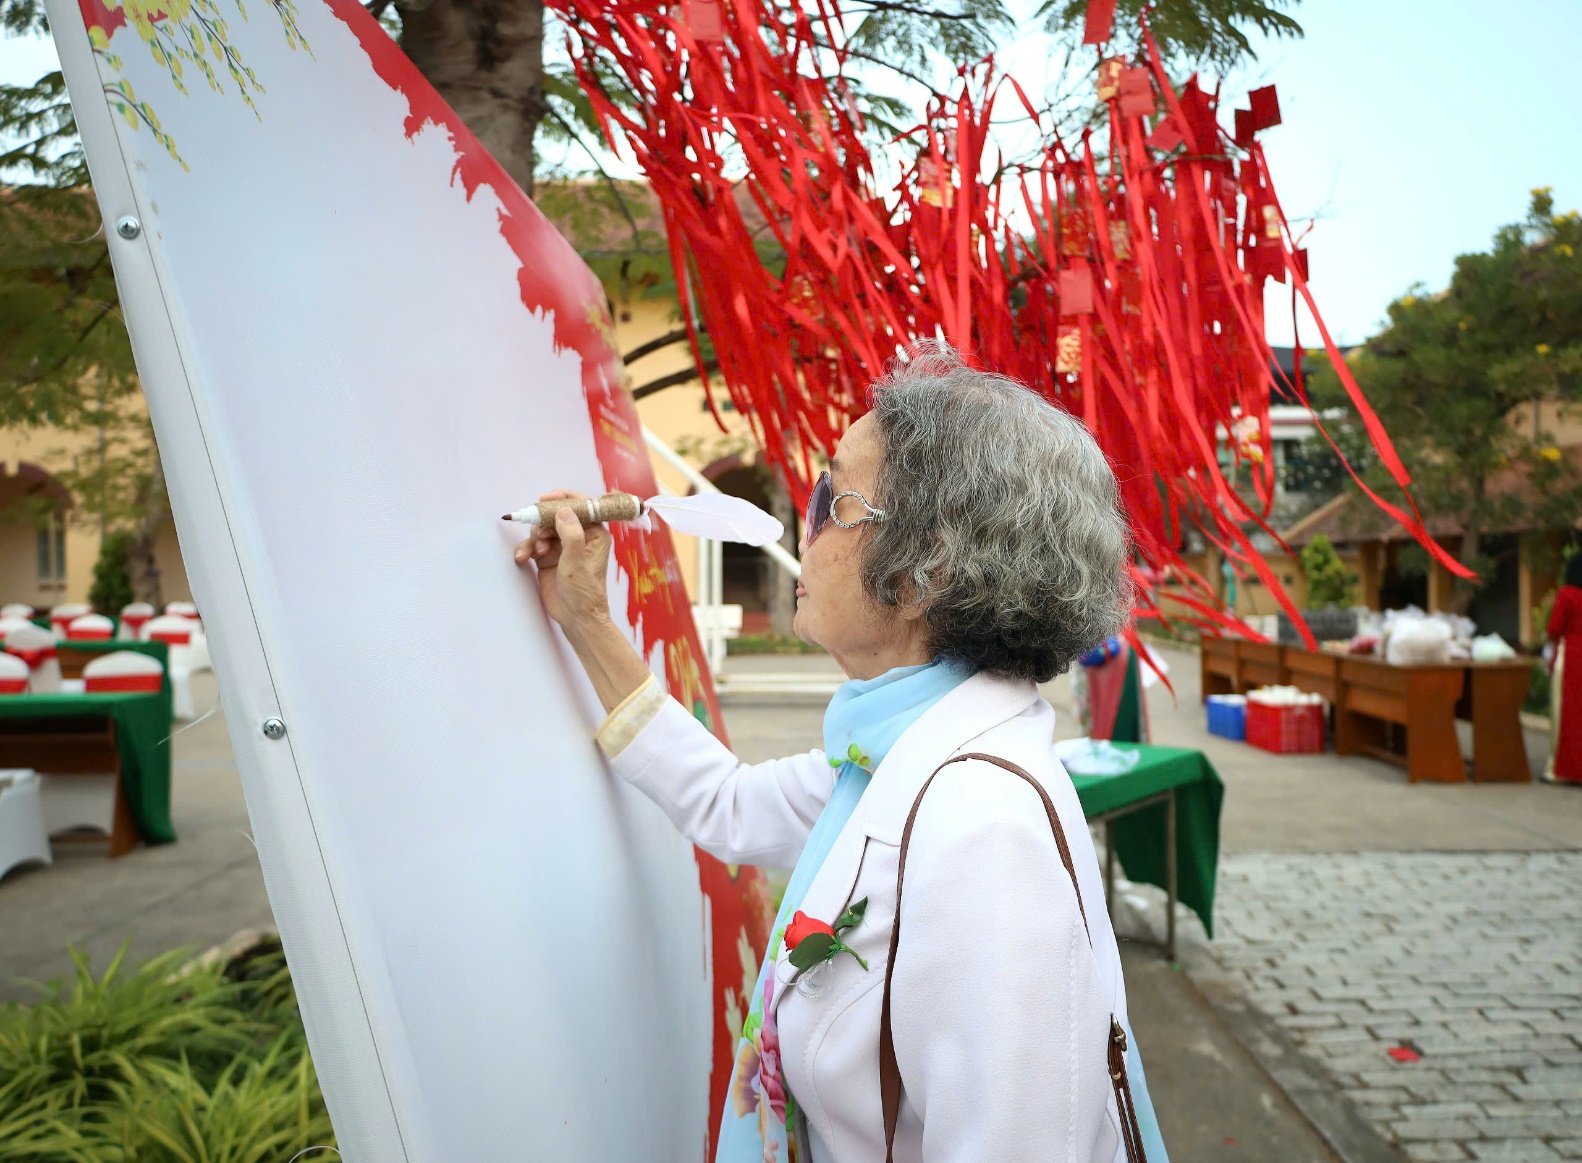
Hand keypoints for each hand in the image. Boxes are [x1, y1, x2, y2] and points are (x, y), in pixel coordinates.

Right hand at [514, 489, 613, 640]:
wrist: (575, 618)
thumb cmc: (583, 591)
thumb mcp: (577, 561)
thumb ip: (571, 533)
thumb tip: (563, 511)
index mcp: (594, 534)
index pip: (581, 506)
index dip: (563, 499)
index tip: (545, 499)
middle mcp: (578, 537)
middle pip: (556, 515)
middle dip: (543, 521)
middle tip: (539, 532)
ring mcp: (562, 547)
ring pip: (542, 529)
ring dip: (533, 537)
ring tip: (534, 552)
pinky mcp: (547, 557)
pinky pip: (533, 544)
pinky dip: (526, 549)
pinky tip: (522, 558)